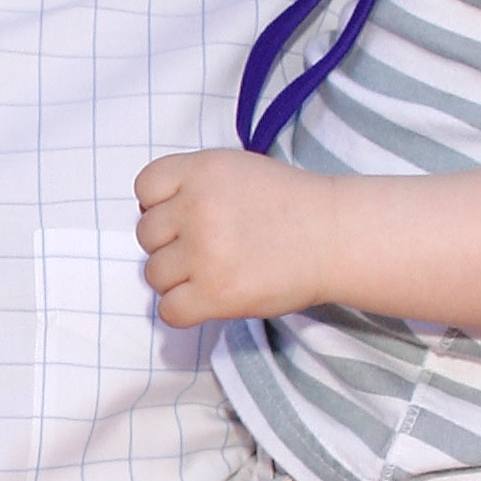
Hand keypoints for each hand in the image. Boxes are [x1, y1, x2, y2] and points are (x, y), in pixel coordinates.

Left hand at [135, 150, 336, 330]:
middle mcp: (198, 207)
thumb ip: (192, 184)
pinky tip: (209, 298)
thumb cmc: (289, 205)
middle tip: (208, 247)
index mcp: (202, 170)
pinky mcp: (216, 293)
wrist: (335, 236)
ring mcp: (205, 251)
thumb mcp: (236, 170)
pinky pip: (168, 310)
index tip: (185, 216)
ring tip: (214, 272)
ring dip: (177, 279)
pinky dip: (183, 310)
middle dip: (171, 244)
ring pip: (153, 275)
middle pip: (146, 235)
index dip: (160, 205)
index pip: (145, 188)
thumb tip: (150, 216)